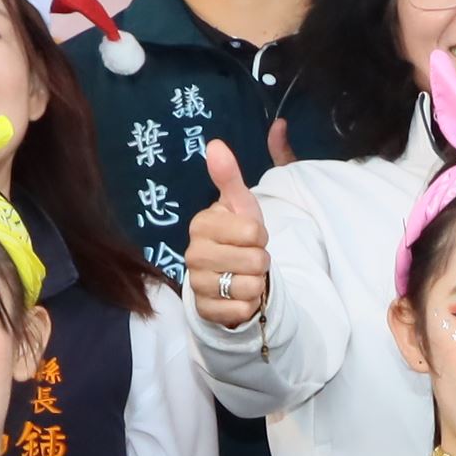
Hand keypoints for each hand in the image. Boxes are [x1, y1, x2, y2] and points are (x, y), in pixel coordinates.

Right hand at [188, 141, 269, 330]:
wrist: (228, 274)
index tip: (251, 236)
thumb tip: (215, 144)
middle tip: (249, 258)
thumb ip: (229, 176)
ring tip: (244, 276)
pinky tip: (239, 296)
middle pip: (254, 261)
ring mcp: (196, 283)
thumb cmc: (236, 235)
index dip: (261, 235)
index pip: (253, 232)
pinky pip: (240, 310)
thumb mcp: (239, 204)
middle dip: (261, 261)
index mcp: (202, 224)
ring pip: (249, 287)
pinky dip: (248, 306)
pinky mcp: (204, 310)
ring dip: (256, 284)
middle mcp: (194, 254)